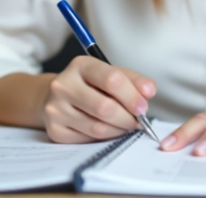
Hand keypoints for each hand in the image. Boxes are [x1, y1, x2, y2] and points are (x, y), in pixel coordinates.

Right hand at [40, 55, 155, 142]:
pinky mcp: (55, 130)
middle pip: (105, 107)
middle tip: (138, 121)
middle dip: (128, 118)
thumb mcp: (110, 74)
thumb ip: (133, 81)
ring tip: (126, 126)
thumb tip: (150, 91)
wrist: (56, 97)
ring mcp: (55, 109)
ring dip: (119, 130)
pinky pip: (88, 139)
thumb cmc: (90, 85)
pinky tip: (109, 130)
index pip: (112, 79)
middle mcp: (63, 85)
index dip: (132, 96)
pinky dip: (105, 138)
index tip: (143, 107)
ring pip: (97, 127)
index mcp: (80, 65)